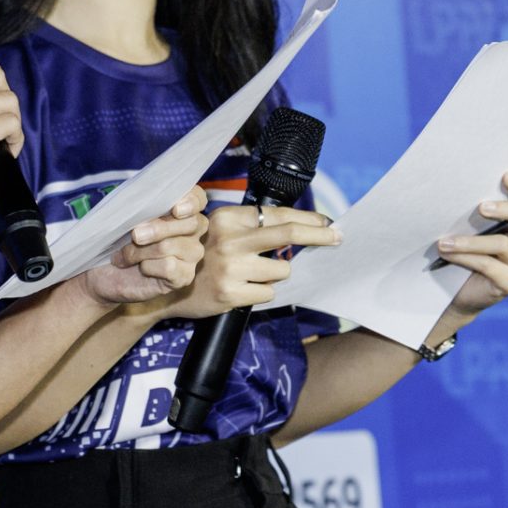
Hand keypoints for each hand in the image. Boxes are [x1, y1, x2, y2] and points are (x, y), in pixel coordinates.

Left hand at [80, 188, 208, 308]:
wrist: (107, 271)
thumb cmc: (119, 238)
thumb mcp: (126, 217)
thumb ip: (140, 205)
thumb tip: (143, 198)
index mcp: (183, 209)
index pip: (198, 199)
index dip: (191, 202)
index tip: (176, 209)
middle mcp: (194, 231)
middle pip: (189, 223)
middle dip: (157, 229)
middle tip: (135, 235)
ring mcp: (192, 254)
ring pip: (170, 245)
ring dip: (140, 251)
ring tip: (125, 255)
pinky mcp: (185, 276)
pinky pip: (168, 267)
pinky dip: (147, 267)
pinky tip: (141, 268)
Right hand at [143, 201, 339, 321]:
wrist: (169, 290)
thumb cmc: (203, 258)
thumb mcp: (223, 232)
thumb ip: (255, 227)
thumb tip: (303, 227)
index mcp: (228, 218)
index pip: (278, 214)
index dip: (308, 219)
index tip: (328, 223)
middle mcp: (229, 239)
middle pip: (289, 234)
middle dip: (320, 235)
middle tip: (339, 237)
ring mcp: (231, 267)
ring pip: (281, 270)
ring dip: (275, 275)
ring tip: (252, 275)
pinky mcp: (232, 293)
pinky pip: (268, 293)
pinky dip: (261, 293)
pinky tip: (242, 290)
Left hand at [437, 171, 507, 317]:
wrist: (461, 289)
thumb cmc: (470, 248)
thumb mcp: (477, 226)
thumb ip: (482, 210)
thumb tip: (463, 185)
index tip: (505, 176)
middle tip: (481, 207)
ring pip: (503, 244)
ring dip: (470, 242)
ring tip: (445, 241)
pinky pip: (488, 265)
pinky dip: (464, 257)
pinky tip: (446, 253)